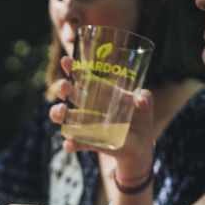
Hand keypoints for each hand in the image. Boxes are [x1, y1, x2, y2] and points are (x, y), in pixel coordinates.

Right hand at [49, 55, 154, 179]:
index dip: (73, 68)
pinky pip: (74, 143)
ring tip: (62, 111)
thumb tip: (141, 102)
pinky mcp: (88, 142)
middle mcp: (89, 107)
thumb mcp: (146, 103)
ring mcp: (86, 125)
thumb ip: (145, 97)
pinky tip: (70, 143)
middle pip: (70, 95)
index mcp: (100, 93)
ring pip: (64, 118)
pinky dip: (70, 144)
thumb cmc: (141, 117)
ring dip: (58, 114)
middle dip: (63, 88)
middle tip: (64, 86)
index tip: (66, 61)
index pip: (84, 78)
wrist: (140, 144)